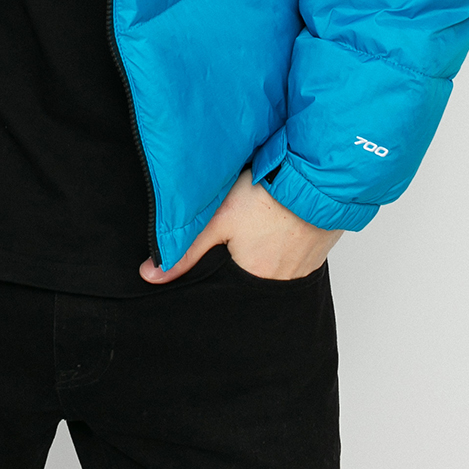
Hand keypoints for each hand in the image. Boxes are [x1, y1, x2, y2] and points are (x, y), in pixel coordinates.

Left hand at [140, 168, 341, 283]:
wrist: (318, 178)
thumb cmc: (268, 197)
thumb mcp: (219, 219)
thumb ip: (185, 250)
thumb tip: (150, 275)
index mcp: (254, 279)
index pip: (228, 290)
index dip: (218, 276)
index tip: (215, 263)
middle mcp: (282, 283)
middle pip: (252, 280)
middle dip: (241, 266)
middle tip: (238, 243)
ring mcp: (304, 268)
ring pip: (275, 268)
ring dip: (265, 254)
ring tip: (258, 233)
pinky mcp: (318, 252)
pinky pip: (296, 258)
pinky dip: (286, 246)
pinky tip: (279, 226)